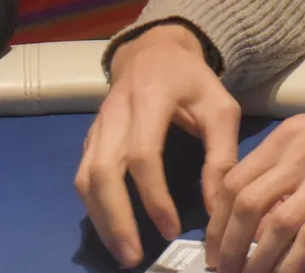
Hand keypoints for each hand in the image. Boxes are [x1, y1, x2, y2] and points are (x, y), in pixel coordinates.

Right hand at [76, 23, 240, 268]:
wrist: (155, 51)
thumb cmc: (192, 81)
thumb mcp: (220, 108)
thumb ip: (221, 155)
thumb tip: (216, 207)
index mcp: (150, 99)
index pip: (143, 153)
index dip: (154, 195)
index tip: (171, 229)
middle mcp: (115, 113)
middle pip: (103, 171)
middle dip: (115, 218)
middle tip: (133, 256)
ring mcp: (98, 126)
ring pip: (85, 178)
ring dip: (101, 219)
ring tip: (122, 252)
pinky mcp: (90, 138)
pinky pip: (83, 176)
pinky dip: (94, 207)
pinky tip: (112, 230)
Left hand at [205, 88, 304, 272]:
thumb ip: (287, 163)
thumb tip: (258, 205)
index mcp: (287, 135)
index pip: (232, 179)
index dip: (216, 219)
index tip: (215, 244)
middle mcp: (300, 153)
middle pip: (244, 205)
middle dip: (226, 245)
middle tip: (223, 269)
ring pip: (272, 226)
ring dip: (253, 261)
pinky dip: (289, 265)